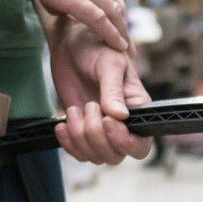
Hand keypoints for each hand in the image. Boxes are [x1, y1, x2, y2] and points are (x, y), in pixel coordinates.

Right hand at [0, 0, 129, 52]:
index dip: (114, 5)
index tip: (119, 21)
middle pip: (114, 0)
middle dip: (123, 23)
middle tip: (129, 41)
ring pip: (112, 10)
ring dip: (123, 31)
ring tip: (128, 49)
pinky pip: (97, 17)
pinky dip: (110, 33)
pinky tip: (118, 46)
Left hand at [47, 17, 151, 165]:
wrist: (72, 44)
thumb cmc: (97, 47)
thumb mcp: (109, 64)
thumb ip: (114, 91)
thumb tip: (120, 116)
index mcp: (138, 110)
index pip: (140, 145)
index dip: (123, 140)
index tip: (107, 119)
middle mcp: (122, 125)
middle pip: (115, 156)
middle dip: (96, 136)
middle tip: (89, 105)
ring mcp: (101, 130)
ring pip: (95, 156)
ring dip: (80, 137)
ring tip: (75, 109)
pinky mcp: (81, 130)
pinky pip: (78, 153)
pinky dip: (68, 142)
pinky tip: (62, 122)